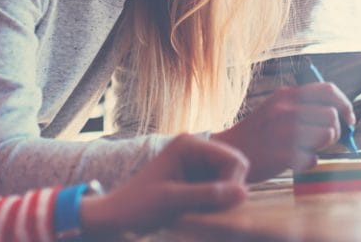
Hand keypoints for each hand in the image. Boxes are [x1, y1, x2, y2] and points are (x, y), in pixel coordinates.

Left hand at [80, 134, 248, 234]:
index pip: (233, 158)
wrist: (116, 216)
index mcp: (189, 144)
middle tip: (211, 211)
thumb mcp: (172, 200)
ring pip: (230, 178)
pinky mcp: (196, 176)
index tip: (222, 207)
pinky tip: (201, 211)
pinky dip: (216, 201)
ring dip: (223, 196)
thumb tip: (244, 193)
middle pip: (235, 166)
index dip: (234, 183)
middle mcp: (196, 148)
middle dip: (230, 189)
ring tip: (203, 212)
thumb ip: (207, 195)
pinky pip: (220, 186)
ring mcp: (197, 162)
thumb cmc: (137, 206)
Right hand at [211, 83, 355, 181]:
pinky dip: (307, 163)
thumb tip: (339, 113)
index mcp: (286, 95)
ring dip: (322, 146)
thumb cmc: (258, 133)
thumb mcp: (275, 108)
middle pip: (332, 115)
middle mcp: (286, 109)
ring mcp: (284, 132)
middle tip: (323, 141)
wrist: (229, 152)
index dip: (345, 105)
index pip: (328, 90)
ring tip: (304, 149)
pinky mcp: (283, 155)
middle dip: (335, 131)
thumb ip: (303, 106)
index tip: (349, 119)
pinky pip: (313, 159)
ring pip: (328, 135)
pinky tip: (292, 161)